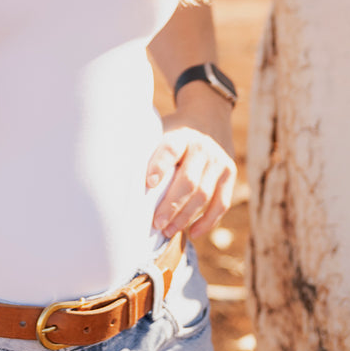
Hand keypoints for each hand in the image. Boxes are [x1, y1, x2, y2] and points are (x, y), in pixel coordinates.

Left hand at [145, 122, 235, 240]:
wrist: (208, 117)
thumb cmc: (175, 133)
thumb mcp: (161, 130)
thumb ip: (147, 149)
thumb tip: (119, 176)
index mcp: (181, 135)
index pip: (170, 149)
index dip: (160, 166)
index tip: (148, 183)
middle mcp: (203, 147)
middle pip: (188, 180)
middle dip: (171, 205)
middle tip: (156, 223)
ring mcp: (219, 161)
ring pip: (204, 195)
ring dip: (185, 217)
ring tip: (168, 231)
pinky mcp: (230, 174)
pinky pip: (221, 203)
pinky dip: (207, 221)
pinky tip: (192, 233)